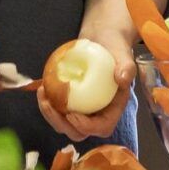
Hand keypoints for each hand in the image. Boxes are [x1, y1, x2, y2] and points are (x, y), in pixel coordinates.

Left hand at [41, 15, 134, 142]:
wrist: (102, 38)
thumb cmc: (115, 46)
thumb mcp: (123, 53)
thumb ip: (126, 67)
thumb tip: (122, 79)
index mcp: (114, 107)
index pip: (102, 127)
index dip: (86, 127)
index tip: (72, 114)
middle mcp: (98, 112)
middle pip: (79, 132)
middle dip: (62, 124)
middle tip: (49, 105)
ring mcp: (83, 108)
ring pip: (65, 124)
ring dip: (50, 114)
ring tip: (42, 94)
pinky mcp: (71, 101)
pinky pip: (57, 110)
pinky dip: (47, 104)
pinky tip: (42, 88)